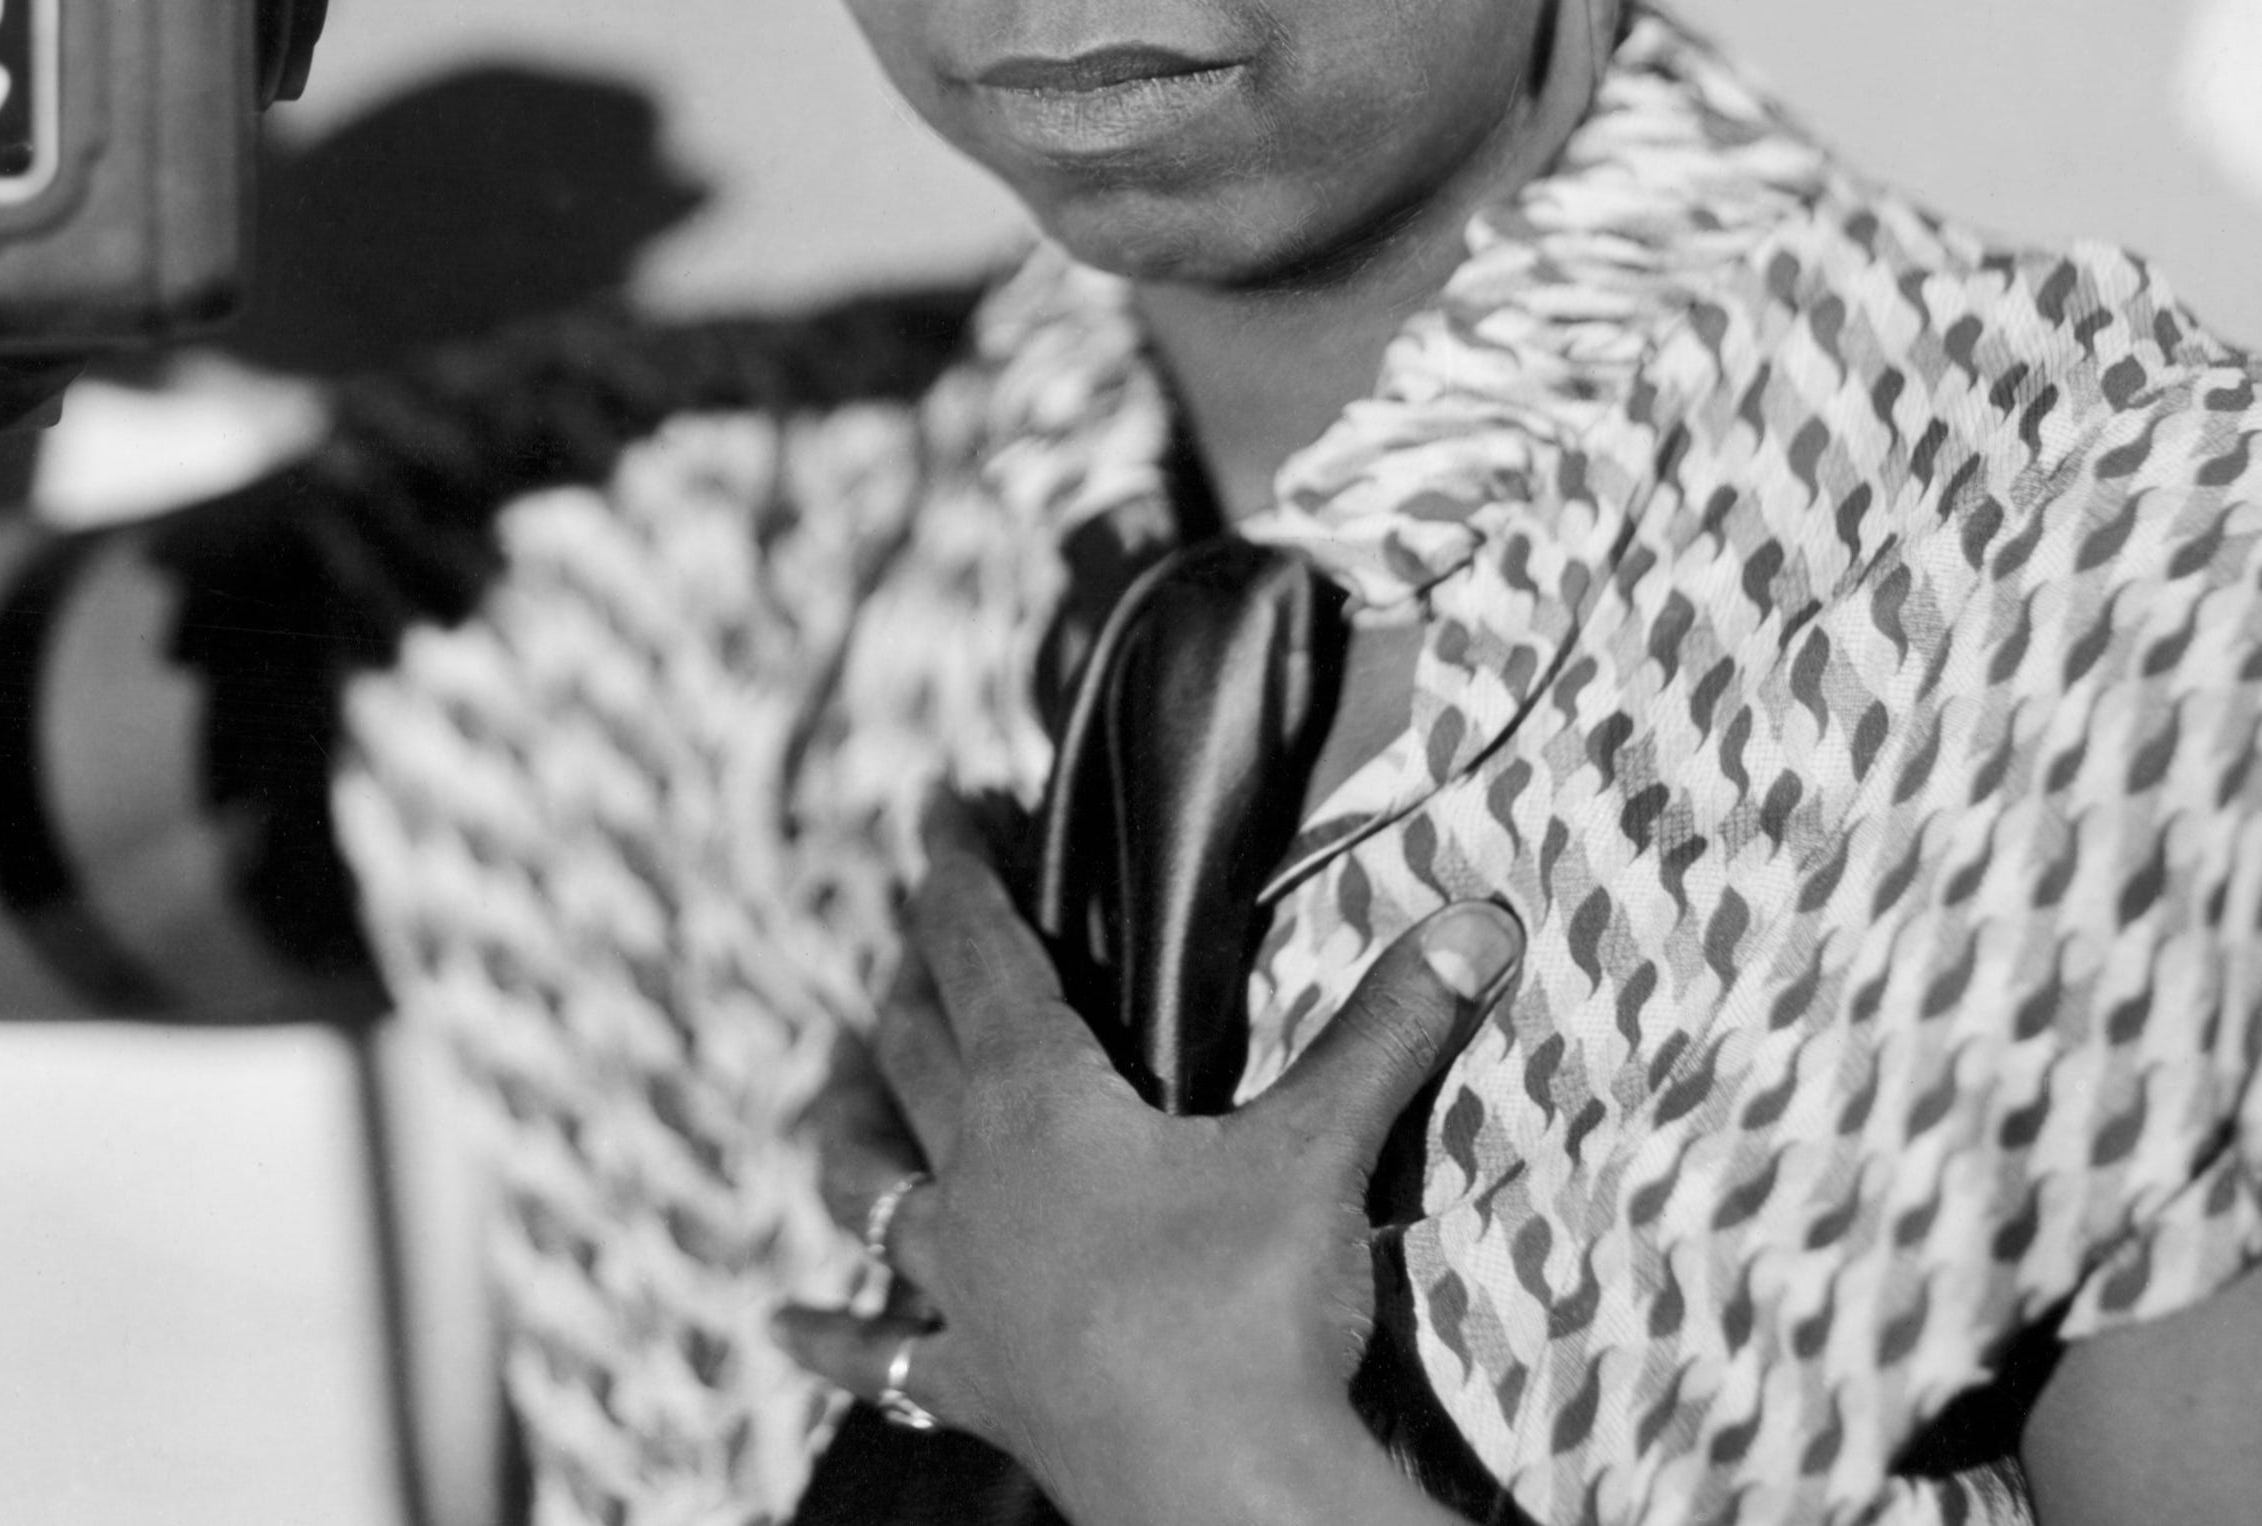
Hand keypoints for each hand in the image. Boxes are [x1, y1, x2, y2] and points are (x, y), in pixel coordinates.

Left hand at [776, 794, 1524, 1525]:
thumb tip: (1483, 919)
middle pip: (913, 1051)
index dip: (955, 873)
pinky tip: (778, 1326)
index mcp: (1040, 1104)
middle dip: (913, 971)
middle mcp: (976, 1184)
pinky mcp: (978, 1385)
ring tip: (822, 1096)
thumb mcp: (1323, 1149)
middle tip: (915, 915)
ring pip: (867, 1187)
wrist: (1221, 1490)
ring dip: (847, 1131)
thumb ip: (1389, 1028)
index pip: (980, 954)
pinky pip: (880, 1359)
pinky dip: (830, 1339)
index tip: (935, 804)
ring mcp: (964, 1291)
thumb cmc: (1255, 1308)